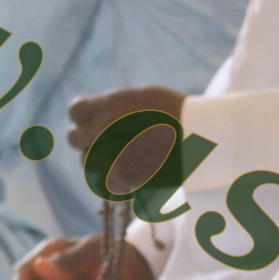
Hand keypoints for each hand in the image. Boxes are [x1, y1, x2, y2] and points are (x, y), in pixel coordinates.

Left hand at [66, 86, 188, 178]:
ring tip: (126, 163)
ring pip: (87, 163)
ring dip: (101, 165)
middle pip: (74, 139)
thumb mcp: (145, 96)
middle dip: (89, 144)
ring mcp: (112, 150)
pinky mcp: (122, 175)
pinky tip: (135, 176)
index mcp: (112, 102)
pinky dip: (119, 183)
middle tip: (110, 149)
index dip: (84, 120)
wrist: (204, 137)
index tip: (96, 127)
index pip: (75, 112)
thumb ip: (115, 105)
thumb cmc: (180, 116)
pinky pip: (106, 183)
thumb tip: (95, 116)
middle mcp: (106, 125)